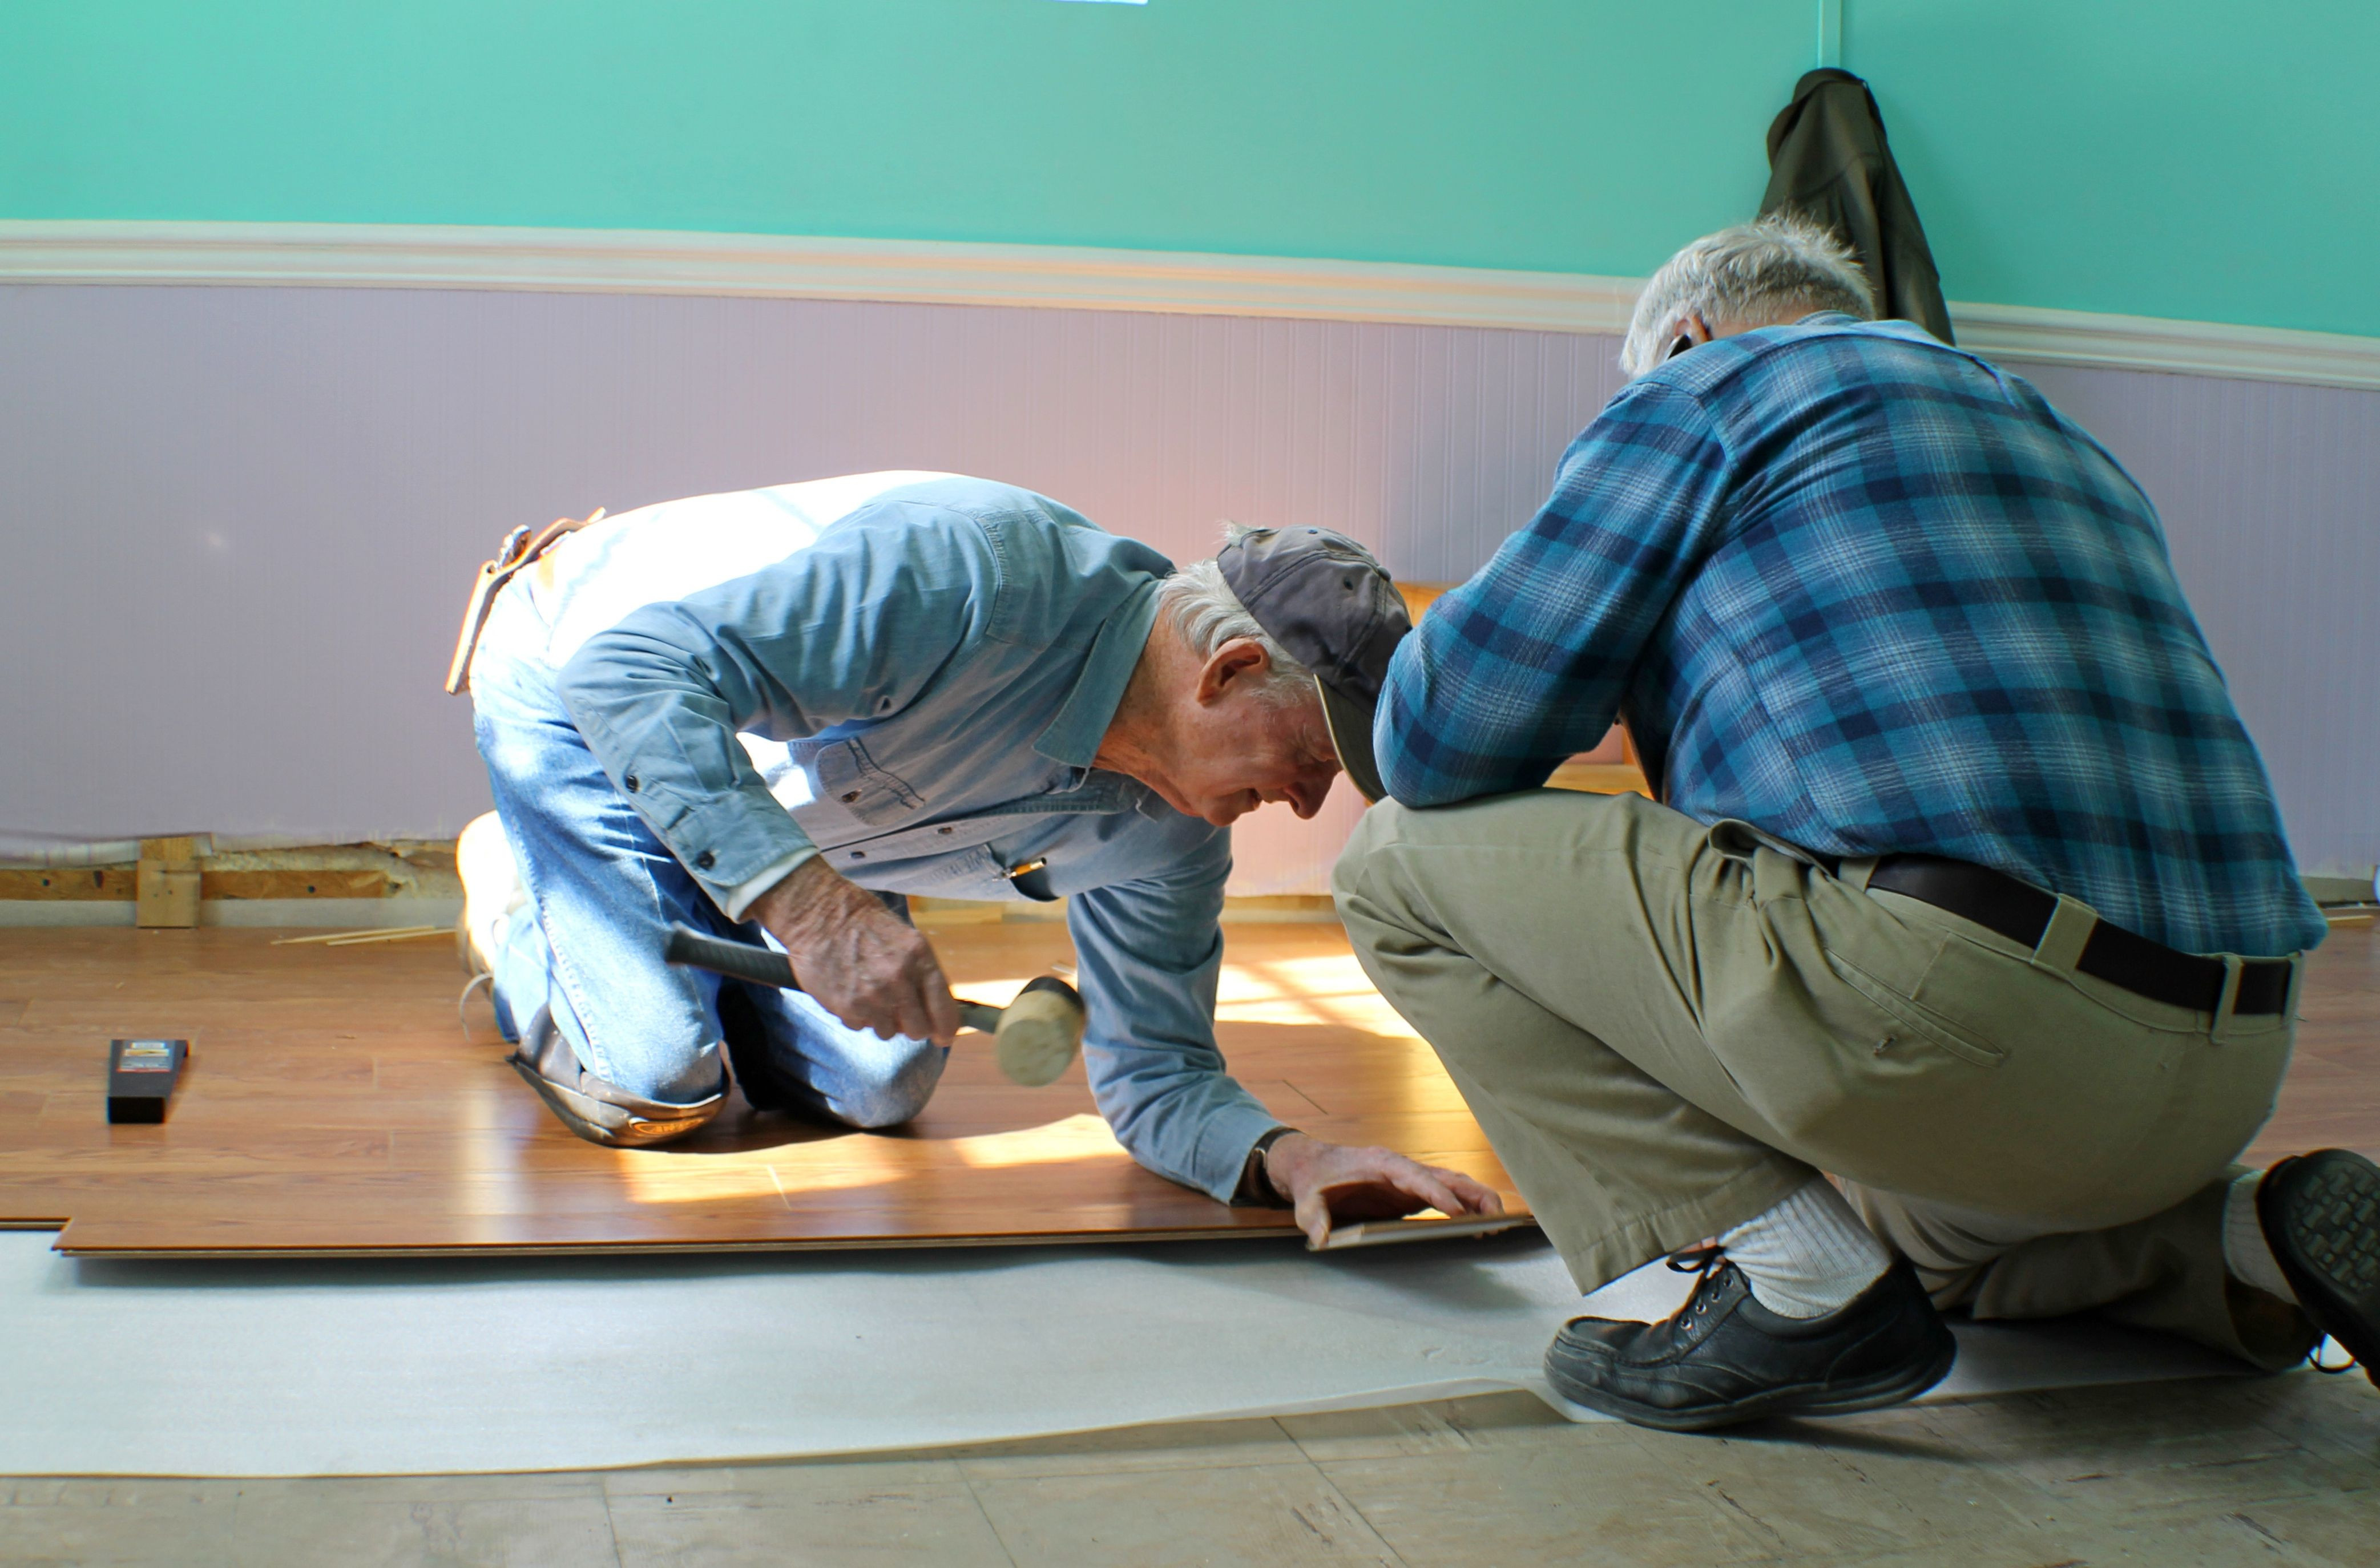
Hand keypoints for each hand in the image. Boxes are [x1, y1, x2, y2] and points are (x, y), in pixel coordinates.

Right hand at [749, 857, 962, 1044]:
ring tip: (870, 996)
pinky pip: (861, 1027)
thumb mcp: (906, 939)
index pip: (944, 1010)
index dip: (946, 1029)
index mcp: (920, 958)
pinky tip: (851, 993)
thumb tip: (932, 1008)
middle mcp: (899, 980)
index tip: (943, 1037)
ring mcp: (872, 997)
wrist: (818, 916)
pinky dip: (858, 1016)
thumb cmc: (865, 923)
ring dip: (882, 1020)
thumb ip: (921, 974)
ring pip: (888, 1032)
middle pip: (917, 1030)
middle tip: (901, 1013)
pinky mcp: (847, 1007)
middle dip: (911, 1025)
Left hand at [1262, 1133, 1505, 1247]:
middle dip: (1471, 1195)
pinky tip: (1479, 1226)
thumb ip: (1314, 1216)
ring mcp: (1410, 1180)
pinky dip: (1466, 1207)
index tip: (1455, 1209)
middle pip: (1445, 1176)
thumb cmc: (1315, 1180)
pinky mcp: (1412, 1193)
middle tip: (1494, 1218)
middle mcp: (1402, 1169)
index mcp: (1381, 1163)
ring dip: (1476, 1201)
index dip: (1436, 1192)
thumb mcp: (1308, 1199)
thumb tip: (1320, 1238)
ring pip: (1452, 1184)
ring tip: (1497, 1224)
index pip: (1415, 1176)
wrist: (1314, 1165)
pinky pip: (1446, 1196)